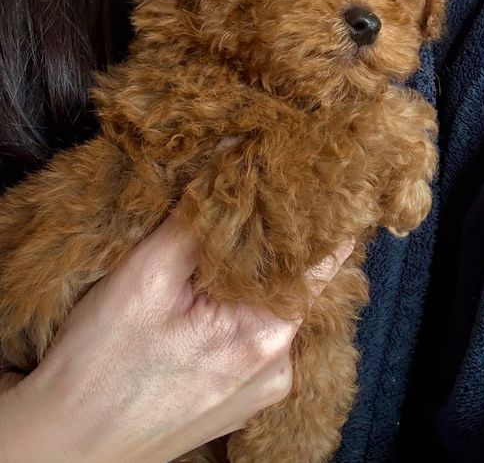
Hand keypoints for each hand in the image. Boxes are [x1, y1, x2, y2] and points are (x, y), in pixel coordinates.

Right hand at [0, 213, 353, 462]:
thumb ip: (198, 217)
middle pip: (291, 282)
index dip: (310, 216)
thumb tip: (236, 152)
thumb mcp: (145, 277)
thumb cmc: (97, 367)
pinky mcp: (240, 397)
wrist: (66, 445)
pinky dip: (238, 307)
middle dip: (269, 242)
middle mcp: (276, 368)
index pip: (315, 260)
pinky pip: (254, 335)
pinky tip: (205, 297)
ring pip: (271, 307)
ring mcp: (260, 388)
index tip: (307, 181)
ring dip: (250, 276)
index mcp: (264, 338)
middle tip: (247, 204)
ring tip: (217, 253)